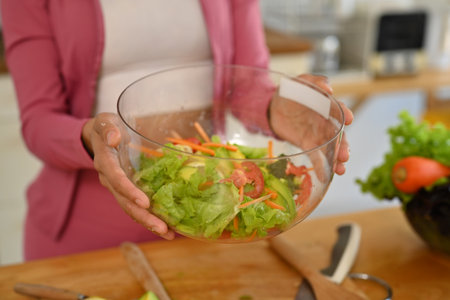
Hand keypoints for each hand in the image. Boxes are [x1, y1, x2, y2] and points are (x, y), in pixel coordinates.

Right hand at [82, 113, 174, 239]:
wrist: (97, 137)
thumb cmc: (105, 127)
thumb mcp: (104, 121)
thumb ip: (107, 128)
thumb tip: (113, 137)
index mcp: (105, 162)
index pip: (116, 179)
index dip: (129, 191)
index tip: (145, 203)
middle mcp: (110, 179)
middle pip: (125, 202)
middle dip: (143, 217)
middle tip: (162, 228)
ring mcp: (118, 187)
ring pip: (131, 209)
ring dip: (149, 222)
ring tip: (169, 234)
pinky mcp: (126, 191)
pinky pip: (137, 207)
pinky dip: (151, 218)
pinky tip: (168, 227)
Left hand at [270, 74, 352, 175]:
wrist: (273, 107)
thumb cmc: (291, 92)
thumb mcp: (301, 81)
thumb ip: (315, 81)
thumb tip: (328, 89)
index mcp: (327, 106)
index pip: (339, 110)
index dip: (345, 114)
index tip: (348, 119)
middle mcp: (326, 122)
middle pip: (339, 135)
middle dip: (344, 146)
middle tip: (345, 156)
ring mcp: (318, 135)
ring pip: (331, 149)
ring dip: (337, 160)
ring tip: (341, 169)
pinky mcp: (308, 144)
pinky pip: (317, 157)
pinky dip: (322, 167)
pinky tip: (324, 176)